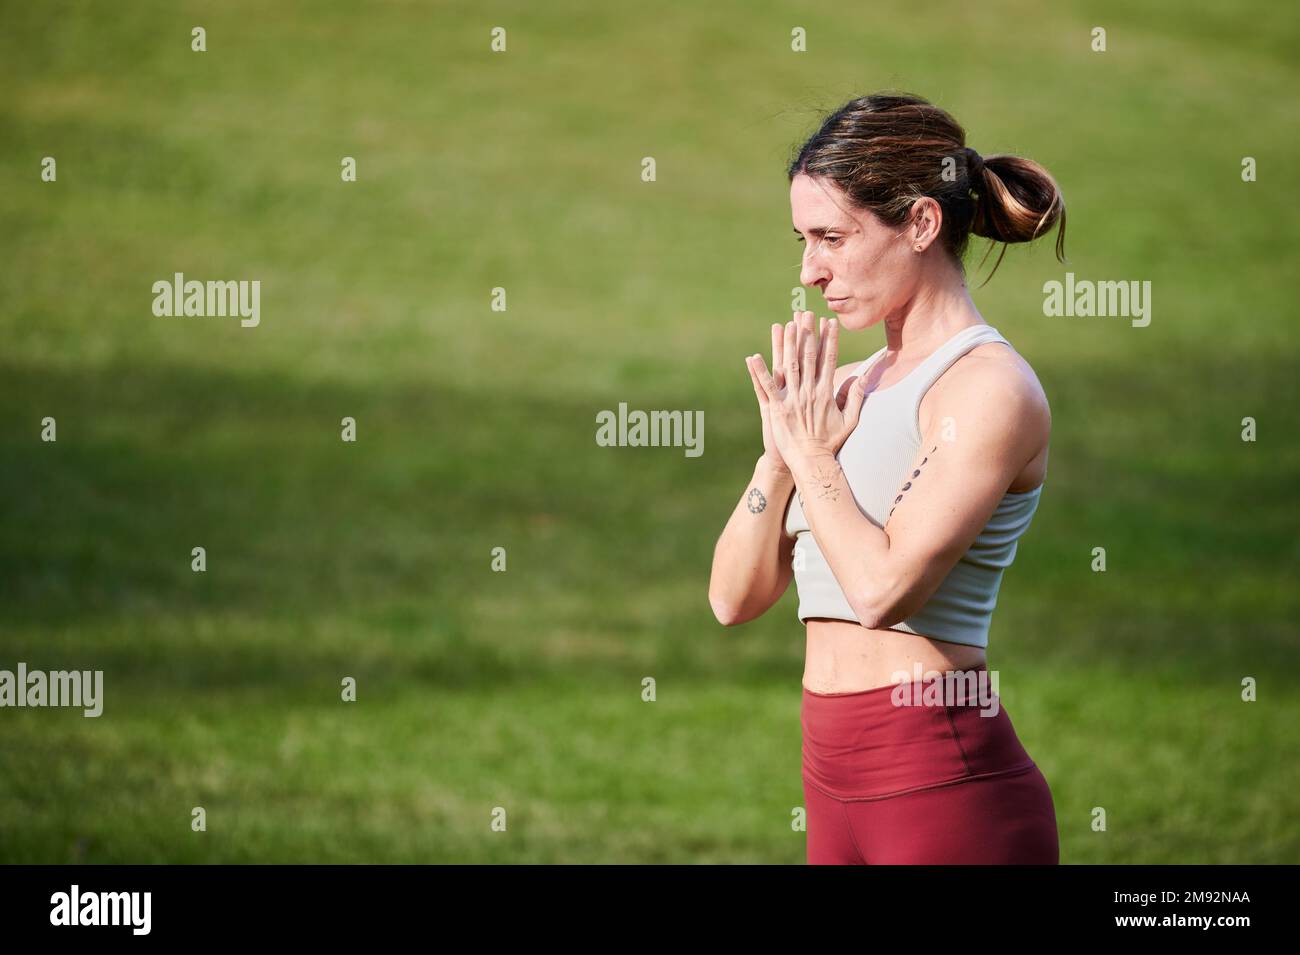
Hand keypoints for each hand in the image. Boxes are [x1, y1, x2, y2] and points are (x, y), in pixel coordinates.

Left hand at [747, 311, 868, 471]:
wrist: (811, 462)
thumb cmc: (829, 443)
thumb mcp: (849, 420)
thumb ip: (855, 397)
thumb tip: (862, 378)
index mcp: (826, 392)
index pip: (828, 360)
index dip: (829, 340)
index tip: (830, 322)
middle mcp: (809, 392)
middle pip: (808, 357)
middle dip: (808, 334)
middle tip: (807, 313)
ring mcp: (792, 400)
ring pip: (788, 366)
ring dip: (786, 344)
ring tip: (785, 324)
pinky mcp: (776, 409)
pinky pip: (766, 387)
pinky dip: (759, 372)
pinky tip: (752, 357)